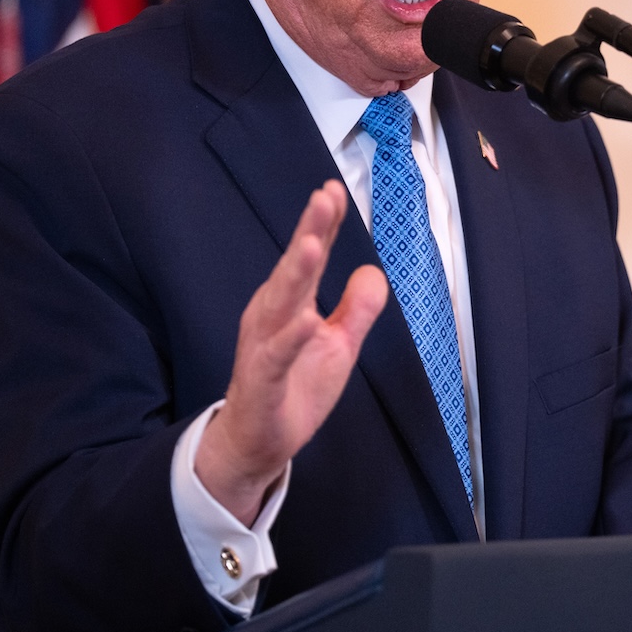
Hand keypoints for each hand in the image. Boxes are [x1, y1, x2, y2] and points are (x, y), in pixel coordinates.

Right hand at [194, 181, 387, 522]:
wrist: (258, 441)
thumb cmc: (294, 387)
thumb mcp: (339, 345)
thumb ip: (356, 308)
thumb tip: (374, 270)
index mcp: (290, 303)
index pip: (310, 256)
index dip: (322, 224)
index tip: (334, 190)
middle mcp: (272, 315)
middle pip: (293, 267)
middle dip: (309, 230)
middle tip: (323, 196)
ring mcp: (264, 346)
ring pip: (281, 303)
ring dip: (295, 273)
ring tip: (312, 243)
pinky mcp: (262, 379)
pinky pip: (277, 355)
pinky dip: (291, 338)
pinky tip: (307, 321)